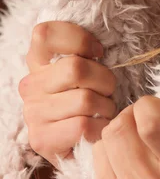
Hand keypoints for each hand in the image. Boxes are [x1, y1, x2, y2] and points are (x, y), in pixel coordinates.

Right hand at [18, 21, 116, 167]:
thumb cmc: (91, 97)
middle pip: (76, 68)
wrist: (83, 144)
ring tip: (104, 111)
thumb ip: (86, 53)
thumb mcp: (87, 69)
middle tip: (108, 90)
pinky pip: (83, 126)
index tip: (99, 52)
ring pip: (84, 99)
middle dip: (104, 79)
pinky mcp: (41, 140)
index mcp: (38, 61)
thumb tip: (100, 46)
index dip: (79, 39)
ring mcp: (33, 113)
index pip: (44, 34)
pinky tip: (100, 128)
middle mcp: (31, 85)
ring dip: (106, 106)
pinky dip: (101, 127)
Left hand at [93, 96, 159, 178]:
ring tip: (135, 141)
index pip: (147, 119)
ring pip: (105, 139)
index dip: (147, 106)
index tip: (155, 111)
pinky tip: (126, 158)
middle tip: (142, 123)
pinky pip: (98, 154)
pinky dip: (109, 150)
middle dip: (129, 117)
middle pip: (119, 126)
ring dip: (118, 134)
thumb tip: (137, 106)